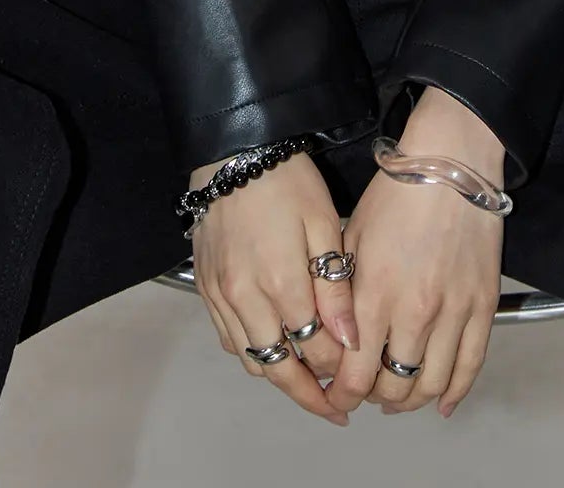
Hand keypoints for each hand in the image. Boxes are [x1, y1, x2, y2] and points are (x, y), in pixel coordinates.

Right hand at [188, 148, 355, 427]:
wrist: (233, 153)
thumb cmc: (285, 181)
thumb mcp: (323, 222)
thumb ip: (335, 284)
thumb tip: (349, 340)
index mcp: (281, 284)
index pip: (314, 350)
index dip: (339, 369)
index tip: (358, 375)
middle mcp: (245, 300)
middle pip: (279, 369)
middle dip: (309, 395)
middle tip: (336, 410)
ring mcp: (220, 297)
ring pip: (251, 360)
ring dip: (280, 378)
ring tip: (309, 384)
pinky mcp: (205, 290)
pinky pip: (229, 339)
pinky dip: (253, 353)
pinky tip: (273, 347)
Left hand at [323, 88, 504, 419]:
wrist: (450, 164)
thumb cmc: (396, 195)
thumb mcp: (352, 240)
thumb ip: (342, 296)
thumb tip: (336, 343)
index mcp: (376, 295)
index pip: (355, 375)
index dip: (342, 396)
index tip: (335, 397)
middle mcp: (416, 313)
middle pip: (394, 385)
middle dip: (373, 397)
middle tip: (365, 391)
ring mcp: (454, 312)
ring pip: (432, 384)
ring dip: (411, 400)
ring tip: (398, 397)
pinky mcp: (483, 306)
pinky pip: (471, 366)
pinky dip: (455, 392)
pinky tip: (442, 402)